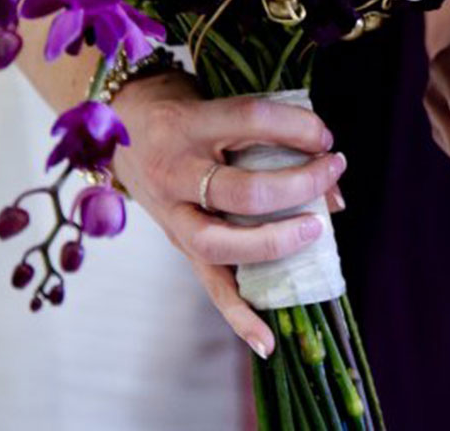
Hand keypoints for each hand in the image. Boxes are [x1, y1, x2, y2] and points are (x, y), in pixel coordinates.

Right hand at [110, 71, 346, 358]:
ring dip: (275, 243)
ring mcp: (171, 215)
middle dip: (297, 186)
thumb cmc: (184, 111)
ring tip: (316, 231)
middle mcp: (174, 173)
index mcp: (187, 125)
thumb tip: (332, 187)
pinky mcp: (176, 245)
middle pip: (240, 191)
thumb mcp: (218, 106)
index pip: (251, 119)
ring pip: (220, 244)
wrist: (117, 125)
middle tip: (331, 172)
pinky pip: (210, 286)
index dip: (298, 127)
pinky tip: (269, 342)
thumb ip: (270, 136)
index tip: (325, 135)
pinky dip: (241, 317)